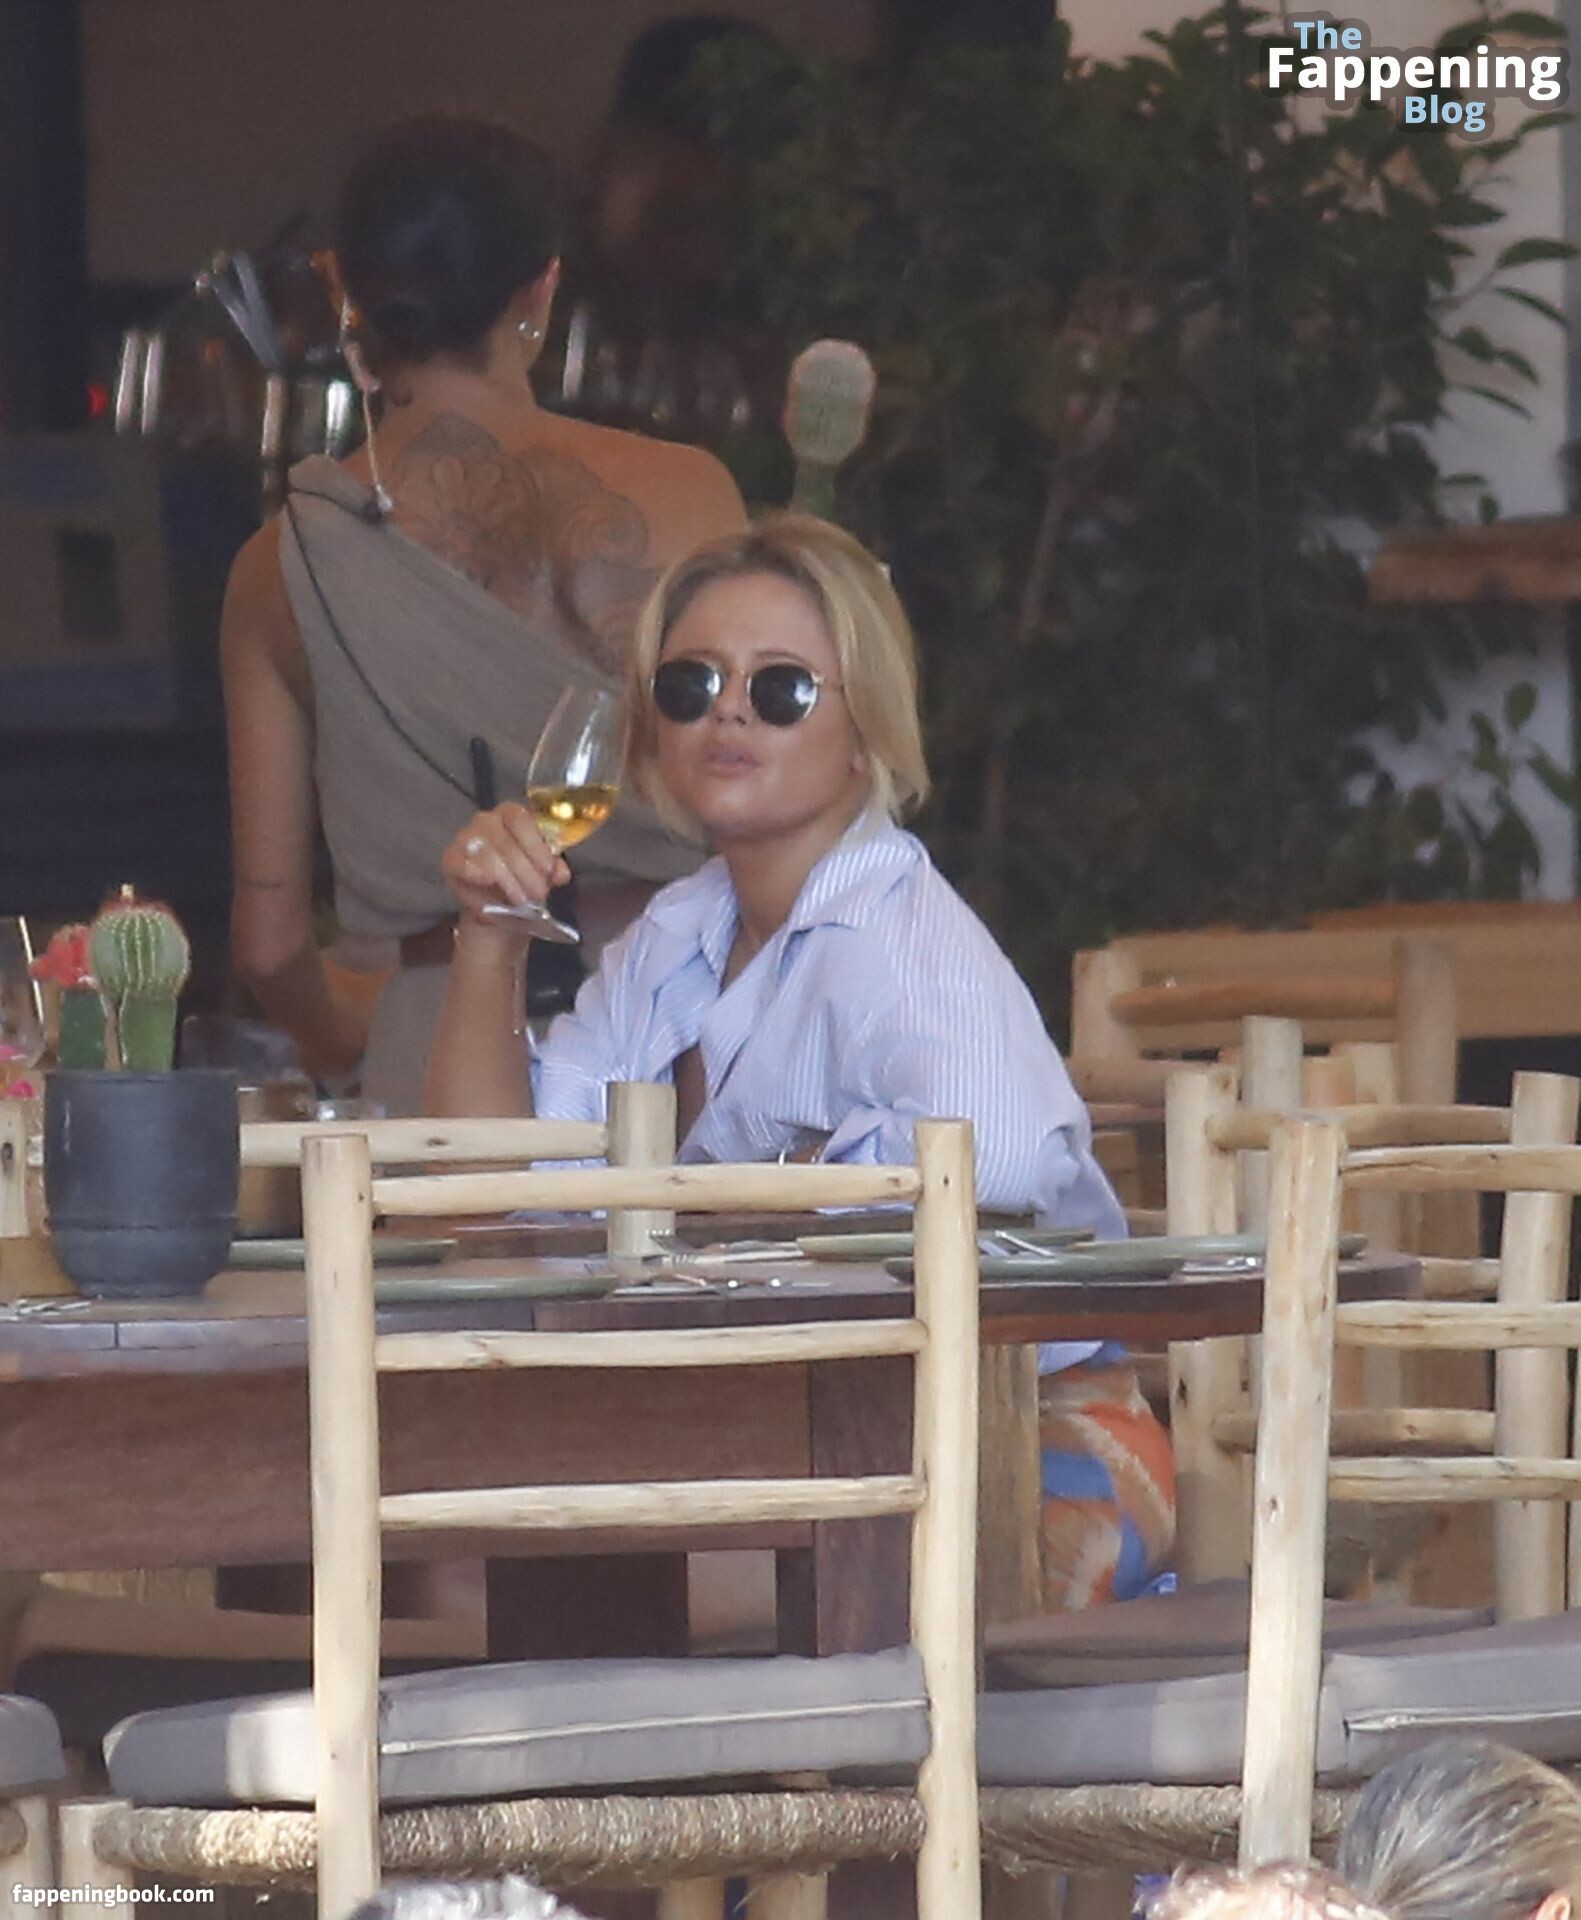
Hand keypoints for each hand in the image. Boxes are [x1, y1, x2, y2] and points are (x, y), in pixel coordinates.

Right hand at [442, 805, 571, 928]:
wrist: (500, 907)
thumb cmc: (523, 880)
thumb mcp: (544, 874)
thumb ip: (554, 868)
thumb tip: (561, 872)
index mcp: (512, 815)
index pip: (521, 818)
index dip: (536, 844)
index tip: (548, 869)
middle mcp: (487, 820)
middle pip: (505, 839)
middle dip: (525, 869)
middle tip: (538, 892)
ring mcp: (465, 837)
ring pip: (486, 852)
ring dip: (507, 878)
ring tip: (521, 899)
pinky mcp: (451, 859)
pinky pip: (462, 862)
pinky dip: (478, 874)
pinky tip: (490, 883)